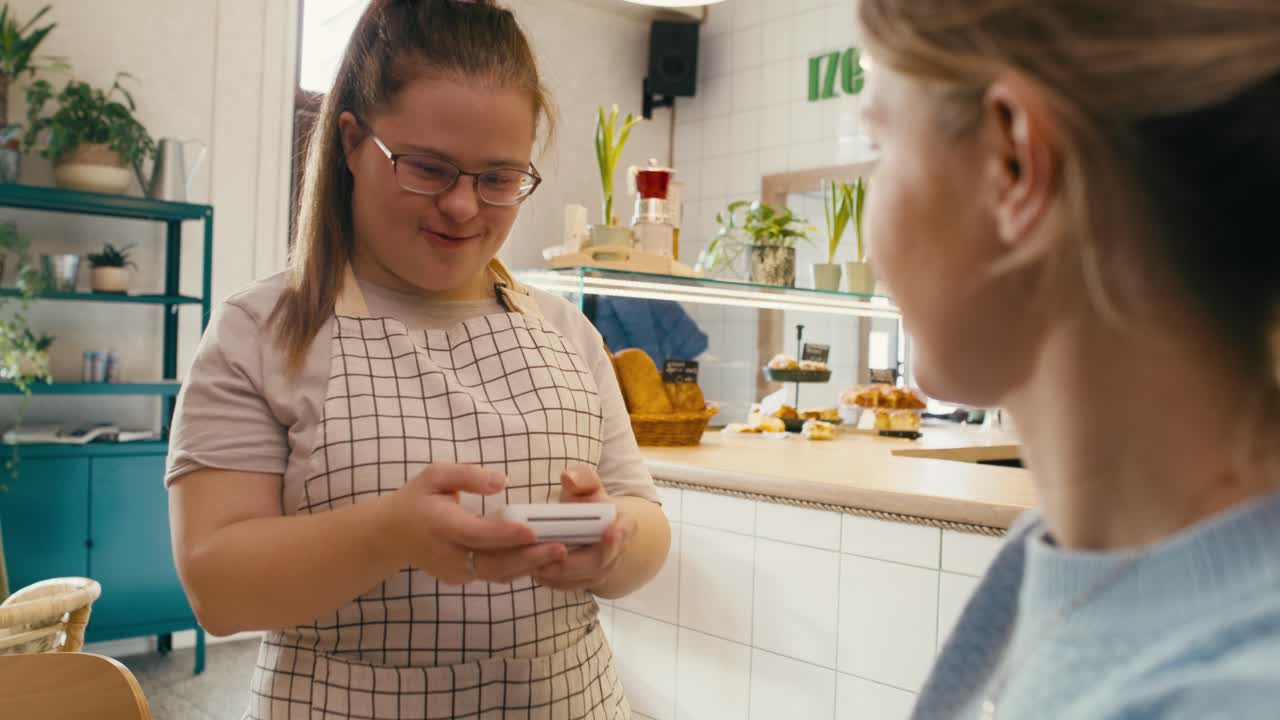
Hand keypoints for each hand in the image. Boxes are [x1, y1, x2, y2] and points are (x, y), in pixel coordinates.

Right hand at [378, 464, 566, 584]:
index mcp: (442, 526)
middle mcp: (450, 555)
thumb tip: (500, 482)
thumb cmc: (417, 499)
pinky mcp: (465, 577)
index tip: (532, 530)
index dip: (505, 534)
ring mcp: (457, 571)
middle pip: (494, 563)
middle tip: (561, 548)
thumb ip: (467, 476)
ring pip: (498, 574)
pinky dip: (520, 569)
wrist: (390, 535)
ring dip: (530, 566)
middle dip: (529, 558)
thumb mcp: (435, 475)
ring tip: (561, 555)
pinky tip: (545, 560)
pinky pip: (496, 575)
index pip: (477, 534)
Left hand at [531, 465, 638, 591]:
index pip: (624, 531)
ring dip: (557, 574)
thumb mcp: (586, 485)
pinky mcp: (585, 581)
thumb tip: (569, 477)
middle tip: (546, 560)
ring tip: (532, 565)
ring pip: (581, 578)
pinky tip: (533, 571)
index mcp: (623, 524)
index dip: (618, 536)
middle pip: (598, 563)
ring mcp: (603, 570)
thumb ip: (581, 478)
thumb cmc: (587, 501)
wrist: (590, 523)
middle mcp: (617, 552)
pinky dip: (551, 581)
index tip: (609, 532)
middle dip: (571, 563)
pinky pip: (569, 586)